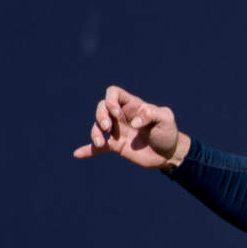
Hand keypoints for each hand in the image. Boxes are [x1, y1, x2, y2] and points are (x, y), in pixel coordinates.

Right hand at [73, 85, 188, 169]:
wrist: (169, 153)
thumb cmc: (168, 132)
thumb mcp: (166, 119)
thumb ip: (152, 114)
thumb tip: (133, 122)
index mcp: (132, 105)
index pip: (113, 93)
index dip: (110, 100)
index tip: (117, 113)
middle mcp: (121, 116)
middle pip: (101, 107)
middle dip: (100, 115)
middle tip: (108, 127)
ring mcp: (117, 131)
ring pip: (97, 126)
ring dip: (95, 133)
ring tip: (101, 143)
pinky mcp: (116, 146)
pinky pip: (97, 147)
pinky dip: (88, 150)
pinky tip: (78, 154)